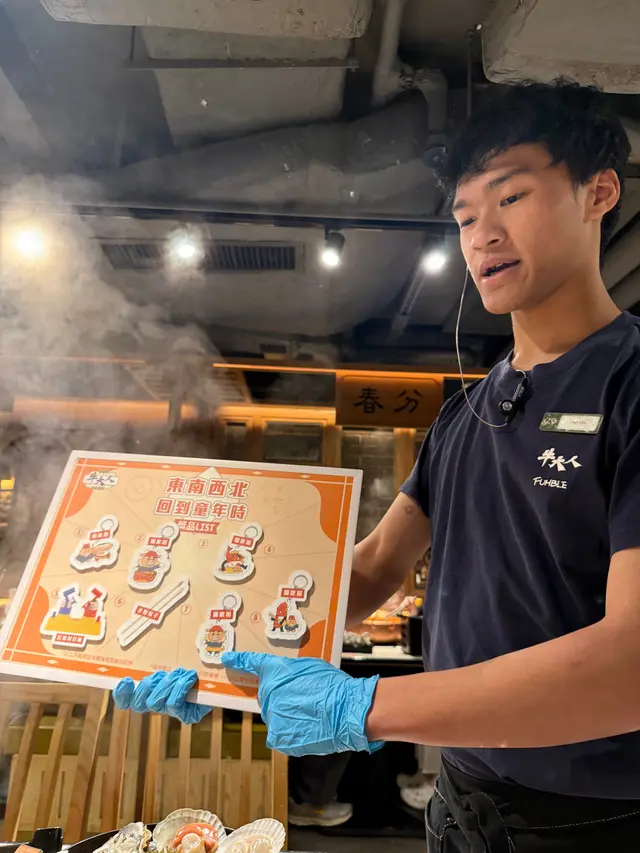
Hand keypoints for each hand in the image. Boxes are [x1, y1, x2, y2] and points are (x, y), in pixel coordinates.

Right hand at [113, 668, 210, 724]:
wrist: (224, 677)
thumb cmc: (196, 667)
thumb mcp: (175, 661)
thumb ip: (158, 663)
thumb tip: (134, 669)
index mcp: (152, 692)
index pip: (129, 701)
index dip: (123, 694)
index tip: (126, 680)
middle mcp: (160, 704)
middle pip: (140, 703)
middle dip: (147, 686)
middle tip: (158, 676)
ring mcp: (174, 711)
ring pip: (156, 703)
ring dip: (167, 684)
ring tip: (179, 674)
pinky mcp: (188, 715)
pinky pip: (174, 704)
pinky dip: (181, 688)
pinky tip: (190, 678)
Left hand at [222, 652, 382, 756]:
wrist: (346, 712)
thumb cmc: (333, 686)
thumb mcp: (310, 667)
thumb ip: (290, 672)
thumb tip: (284, 681)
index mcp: (276, 671)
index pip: (253, 664)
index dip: (239, 661)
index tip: (227, 659)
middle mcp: (268, 693)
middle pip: (267, 695)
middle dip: (281, 696)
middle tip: (304, 698)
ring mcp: (272, 716)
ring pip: (275, 715)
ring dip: (288, 715)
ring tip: (311, 714)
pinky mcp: (278, 737)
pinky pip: (281, 733)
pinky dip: (292, 732)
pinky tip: (308, 727)